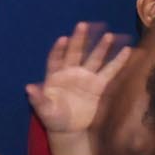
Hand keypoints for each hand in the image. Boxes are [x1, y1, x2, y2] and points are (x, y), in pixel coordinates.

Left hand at [25, 21, 124, 140]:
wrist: (68, 128)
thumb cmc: (53, 117)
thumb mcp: (44, 109)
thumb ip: (38, 98)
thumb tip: (28, 88)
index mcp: (55, 76)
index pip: (56, 58)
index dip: (59, 49)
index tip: (63, 39)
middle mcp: (71, 72)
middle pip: (75, 53)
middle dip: (79, 39)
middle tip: (83, 25)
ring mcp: (85, 77)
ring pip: (94, 59)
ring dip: (101, 47)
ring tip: (109, 35)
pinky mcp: (98, 86)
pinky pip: (109, 72)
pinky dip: (117, 62)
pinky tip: (126, 50)